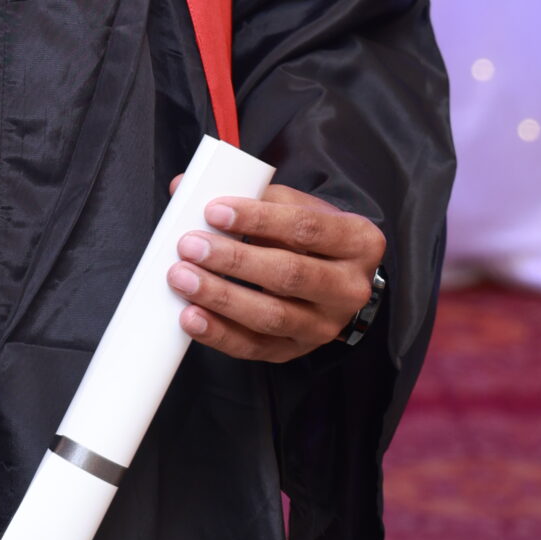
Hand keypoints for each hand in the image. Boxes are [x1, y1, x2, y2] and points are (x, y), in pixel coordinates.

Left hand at [165, 182, 383, 363]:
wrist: (336, 281)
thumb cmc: (312, 238)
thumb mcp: (296, 207)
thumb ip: (250, 195)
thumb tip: (186, 188)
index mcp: (358, 241)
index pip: (306, 227)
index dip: (258, 219)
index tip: (215, 211)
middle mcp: (349, 288)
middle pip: (289, 274)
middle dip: (234, 260)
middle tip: (191, 245)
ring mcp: (325, 326)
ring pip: (272, 316)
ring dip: (221, 297)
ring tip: (183, 278)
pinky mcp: (297, 351)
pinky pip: (255, 347)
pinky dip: (219, 333)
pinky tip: (191, 317)